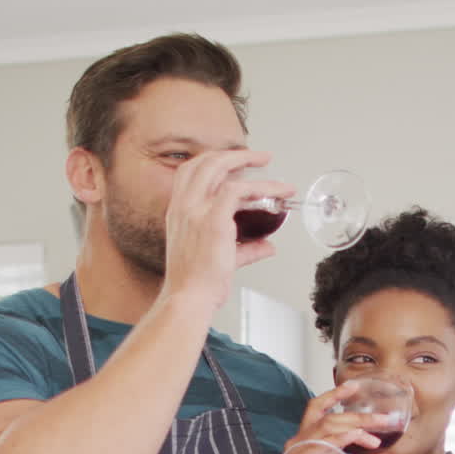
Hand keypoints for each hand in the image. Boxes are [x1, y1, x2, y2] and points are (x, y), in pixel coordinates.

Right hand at [162, 149, 294, 310]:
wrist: (188, 299)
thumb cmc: (197, 285)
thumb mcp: (222, 259)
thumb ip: (246, 249)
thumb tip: (267, 245)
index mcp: (178, 212)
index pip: (190, 172)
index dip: (213, 161)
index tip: (233, 162)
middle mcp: (184, 206)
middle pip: (205, 162)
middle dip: (233, 154)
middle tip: (257, 157)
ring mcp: (196, 210)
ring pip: (221, 168)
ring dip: (248, 161)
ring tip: (268, 164)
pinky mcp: (213, 220)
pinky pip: (239, 190)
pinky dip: (260, 187)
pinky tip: (276, 192)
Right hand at [266, 383, 395, 453]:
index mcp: (308, 438)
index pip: (319, 408)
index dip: (335, 394)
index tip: (354, 385)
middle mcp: (301, 438)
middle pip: (330, 414)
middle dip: (359, 414)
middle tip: (384, 418)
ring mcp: (299, 448)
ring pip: (329, 424)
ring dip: (357, 426)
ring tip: (377, 433)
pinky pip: (324, 442)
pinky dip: (343, 438)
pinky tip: (359, 438)